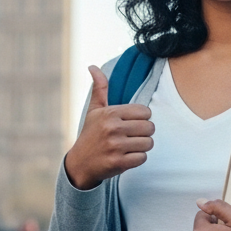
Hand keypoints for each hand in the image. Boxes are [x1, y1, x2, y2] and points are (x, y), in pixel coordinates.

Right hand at [63, 66, 154, 189]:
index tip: (130, 123)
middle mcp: (113, 128)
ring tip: (129, 146)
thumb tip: (92, 66)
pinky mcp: (119, 162)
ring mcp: (116, 146)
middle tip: (131, 136)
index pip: (145, 112)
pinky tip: (126, 156)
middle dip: (143, 133)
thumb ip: (99, 88)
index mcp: (110, 113)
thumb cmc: (90, 134)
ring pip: (149, 143)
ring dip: (142, 146)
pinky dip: (137, 158)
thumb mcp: (94, 110)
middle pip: (150, 127)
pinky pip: (143, 157)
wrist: (80, 163)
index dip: (141, 118)